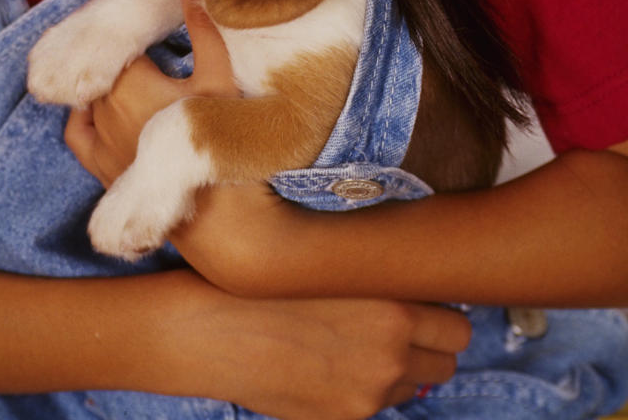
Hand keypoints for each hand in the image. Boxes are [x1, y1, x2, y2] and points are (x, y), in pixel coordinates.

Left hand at [65, 0, 236, 187]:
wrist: (223, 226)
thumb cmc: (228, 152)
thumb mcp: (222, 80)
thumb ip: (204, 23)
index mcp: (126, 86)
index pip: (110, 20)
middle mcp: (101, 110)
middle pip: (95, 46)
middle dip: (112, 5)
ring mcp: (96, 140)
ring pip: (86, 80)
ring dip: (100, 48)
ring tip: (118, 19)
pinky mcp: (99, 166)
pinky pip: (77, 125)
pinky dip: (82, 100)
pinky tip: (95, 87)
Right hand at [185, 285, 470, 419]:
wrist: (215, 328)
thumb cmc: (268, 283)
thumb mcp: (334, 269)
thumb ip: (380, 285)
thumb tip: (415, 296)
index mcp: (392, 306)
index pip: (458, 323)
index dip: (439, 313)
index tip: (420, 303)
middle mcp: (391, 353)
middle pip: (449, 360)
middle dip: (430, 345)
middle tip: (400, 327)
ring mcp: (370, 392)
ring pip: (418, 386)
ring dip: (401, 368)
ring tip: (357, 343)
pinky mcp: (346, 418)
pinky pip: (378, 404)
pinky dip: (366, 388)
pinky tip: (332, 365)